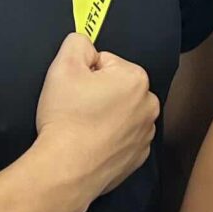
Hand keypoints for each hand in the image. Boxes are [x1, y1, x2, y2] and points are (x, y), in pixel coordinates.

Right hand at [32, 33, 158, 211]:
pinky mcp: (138, 158)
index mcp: (136, 79)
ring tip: (83, 127)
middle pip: (116, 87)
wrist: (66, 169)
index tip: (75, 91)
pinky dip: (109, 139)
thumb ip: (77, 42)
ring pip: (120, 113)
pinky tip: (91, 144)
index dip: (85, 74)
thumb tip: (85, 45)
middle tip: (77, 109)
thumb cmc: (66, 117)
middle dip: (98, 94)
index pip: (105, 63)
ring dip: (105, 116)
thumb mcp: (63, 65)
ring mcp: (145, 135)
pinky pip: (122, 138)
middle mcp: (149, 106)